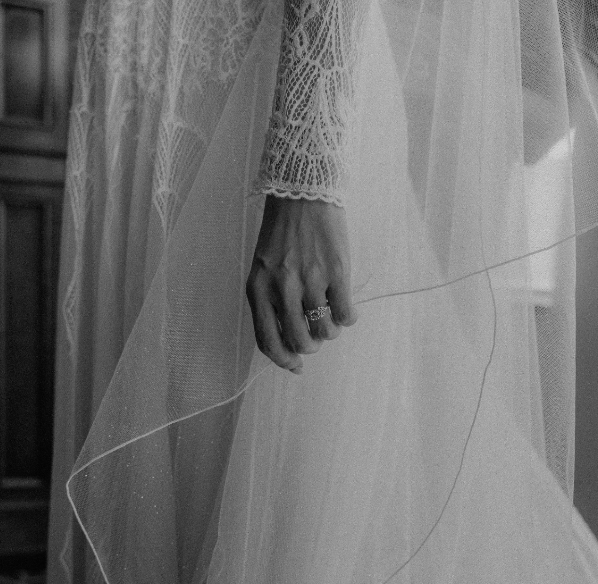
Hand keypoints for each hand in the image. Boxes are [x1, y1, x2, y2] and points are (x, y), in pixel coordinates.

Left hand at [246, 195, 357, 373]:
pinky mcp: (336, 272)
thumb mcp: (264, 268)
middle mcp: (281, 288)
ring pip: (325, 331)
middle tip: (315, 331)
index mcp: (258, 288)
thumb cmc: (282, 233)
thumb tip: (291, 340)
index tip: (296, 366)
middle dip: (310, 345)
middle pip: (300, 341)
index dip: (283, 361)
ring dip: (330, 330)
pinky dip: (347, 317)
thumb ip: (271, 302)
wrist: (303, 194)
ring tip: (329, 311)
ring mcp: (310, 280)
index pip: (267, 341)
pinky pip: (345, 315)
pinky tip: (344, 304)